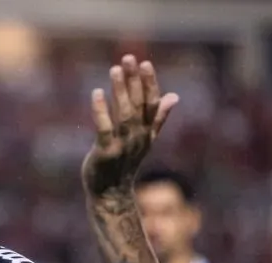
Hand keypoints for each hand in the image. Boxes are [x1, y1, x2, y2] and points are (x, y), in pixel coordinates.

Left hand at [82, 54, 178, 197]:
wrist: (111, 193)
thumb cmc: (125, 164)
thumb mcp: (145, 140)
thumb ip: (159, 118)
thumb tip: (174, 96)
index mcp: (147, 132)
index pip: (152, 104)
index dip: (150, 83)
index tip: (146, 63)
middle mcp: (138, 137)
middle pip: (139, 104)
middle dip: (134, 80)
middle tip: (128, 58)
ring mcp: (123, 145)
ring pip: (124, 114)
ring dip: (120, 90)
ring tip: (115, 69)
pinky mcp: (106, 152)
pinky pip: (104, 129)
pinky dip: (101, 111)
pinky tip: (97, 93)